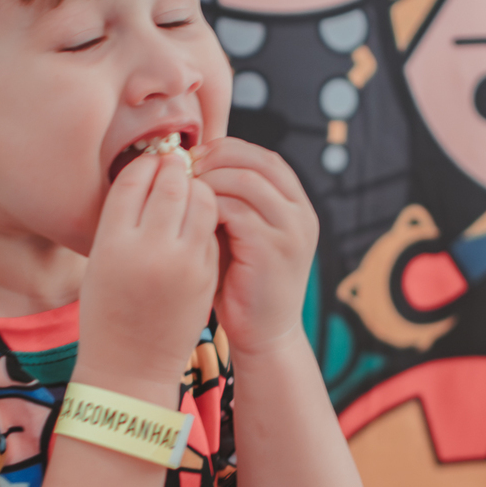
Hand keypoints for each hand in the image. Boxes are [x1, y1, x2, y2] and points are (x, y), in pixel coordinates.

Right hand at [76, 150, 219, 402]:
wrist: (131, 364)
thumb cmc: (108, 310)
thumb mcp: (101, 260)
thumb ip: (123, 218)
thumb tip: (150, 172)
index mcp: (113, 242)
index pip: (134, 179)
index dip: (144, 164)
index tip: (150, 161)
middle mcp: (149, 249)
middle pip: (171, 184)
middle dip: (174, 168)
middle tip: (175, 165)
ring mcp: (183, 263)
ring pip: (201, 200)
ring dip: (197, 188)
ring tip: (189, 190)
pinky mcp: (206, 275)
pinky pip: (210, 230)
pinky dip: (205, 217)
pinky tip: (195, 222)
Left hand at [192, 138, 317, 356]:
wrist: (265, 336)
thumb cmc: (244, 285)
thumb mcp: (242, 235)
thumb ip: (231, 203)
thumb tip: (192, 166)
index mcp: (297, 205)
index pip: (264, 157)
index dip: (227, 150)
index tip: (194, 159)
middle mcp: (302, 214)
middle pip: (258, 162)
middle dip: (216, 160)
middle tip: (183, 171)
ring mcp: (292, 231)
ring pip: (246, 181)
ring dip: (209, 182)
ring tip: (184, 194)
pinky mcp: (274, 250)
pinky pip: (237, 212)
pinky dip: (209, 208)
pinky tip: (190, 219)